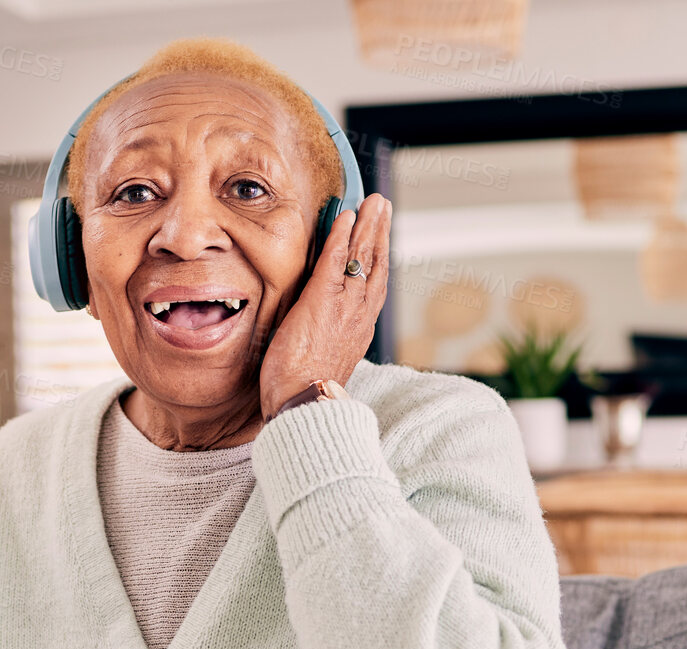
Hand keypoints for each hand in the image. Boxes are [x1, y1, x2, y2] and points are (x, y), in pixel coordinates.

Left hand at [258, 193, 391, 418]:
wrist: (305, 406)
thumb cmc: (305, 391)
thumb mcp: (325, 362)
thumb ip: (328, 341)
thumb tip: (319, 332)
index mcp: (360, 329)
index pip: (374, 285)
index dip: (378, 257)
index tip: (379, 237)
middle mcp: (359, 314)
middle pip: (374, 264)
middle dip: (378, 231)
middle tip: (381, 206)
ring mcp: (344, 306)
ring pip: (361, 257)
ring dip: (366, 225)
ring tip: (372, 202)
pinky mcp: (321, 301)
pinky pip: (334, 260)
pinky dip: (340, 235)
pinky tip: (344, 216)